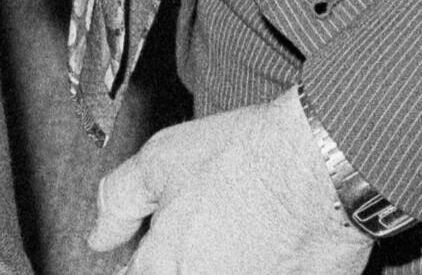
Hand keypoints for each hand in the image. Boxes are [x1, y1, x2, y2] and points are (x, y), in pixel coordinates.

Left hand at [91, 93, 369, 274]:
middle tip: (208, 232)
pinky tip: (270, 243)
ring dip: (225, 260)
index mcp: (166, 266)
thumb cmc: (248, 157)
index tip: (149, 255)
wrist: (323, 164)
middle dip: (186, 260)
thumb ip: (119, 202)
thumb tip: (98, 236)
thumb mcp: (162, 160)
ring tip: (242, 235)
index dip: (141, 265)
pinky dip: (261, 263)